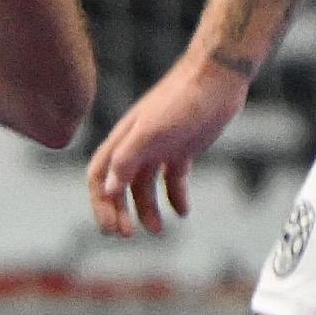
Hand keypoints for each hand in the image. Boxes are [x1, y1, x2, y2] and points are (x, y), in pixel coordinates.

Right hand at [86, 54, 250, 236]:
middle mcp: (136, 147)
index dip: (100, 203)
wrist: (216, 80)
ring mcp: (159, 149)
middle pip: (120, 187)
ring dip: (148, 210)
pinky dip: (176, 197)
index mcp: (123, 141)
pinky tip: (183, 212)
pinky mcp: (181, 150)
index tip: (110, 226)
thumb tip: (109, 189)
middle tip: (127, 235)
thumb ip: (127, 158)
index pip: (99, 178)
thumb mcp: (151, 131)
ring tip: (158, 230)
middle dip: (120, 212)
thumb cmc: (181, 100)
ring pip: (146, 187)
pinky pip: (173, 180)